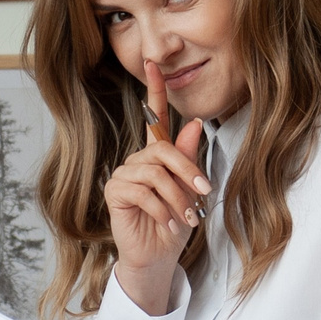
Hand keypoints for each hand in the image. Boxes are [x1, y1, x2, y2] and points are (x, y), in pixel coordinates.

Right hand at [105, 63, 209, 315]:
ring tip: (186, 218)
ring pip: (155, 173)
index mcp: (157, 155)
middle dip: (188, 170)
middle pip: (163, 150)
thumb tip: (194, 122)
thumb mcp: (190, 192)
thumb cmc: (175, 222)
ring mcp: (124, 174)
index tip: (154, 63)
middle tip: (204, 193)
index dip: (155, 89)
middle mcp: (138, 160)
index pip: (155, 117)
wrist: (158, 256)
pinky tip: (169, 224)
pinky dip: (162, 209)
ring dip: (177, 198)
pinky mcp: (115, 191)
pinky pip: (142, 191)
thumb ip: (189, 158)